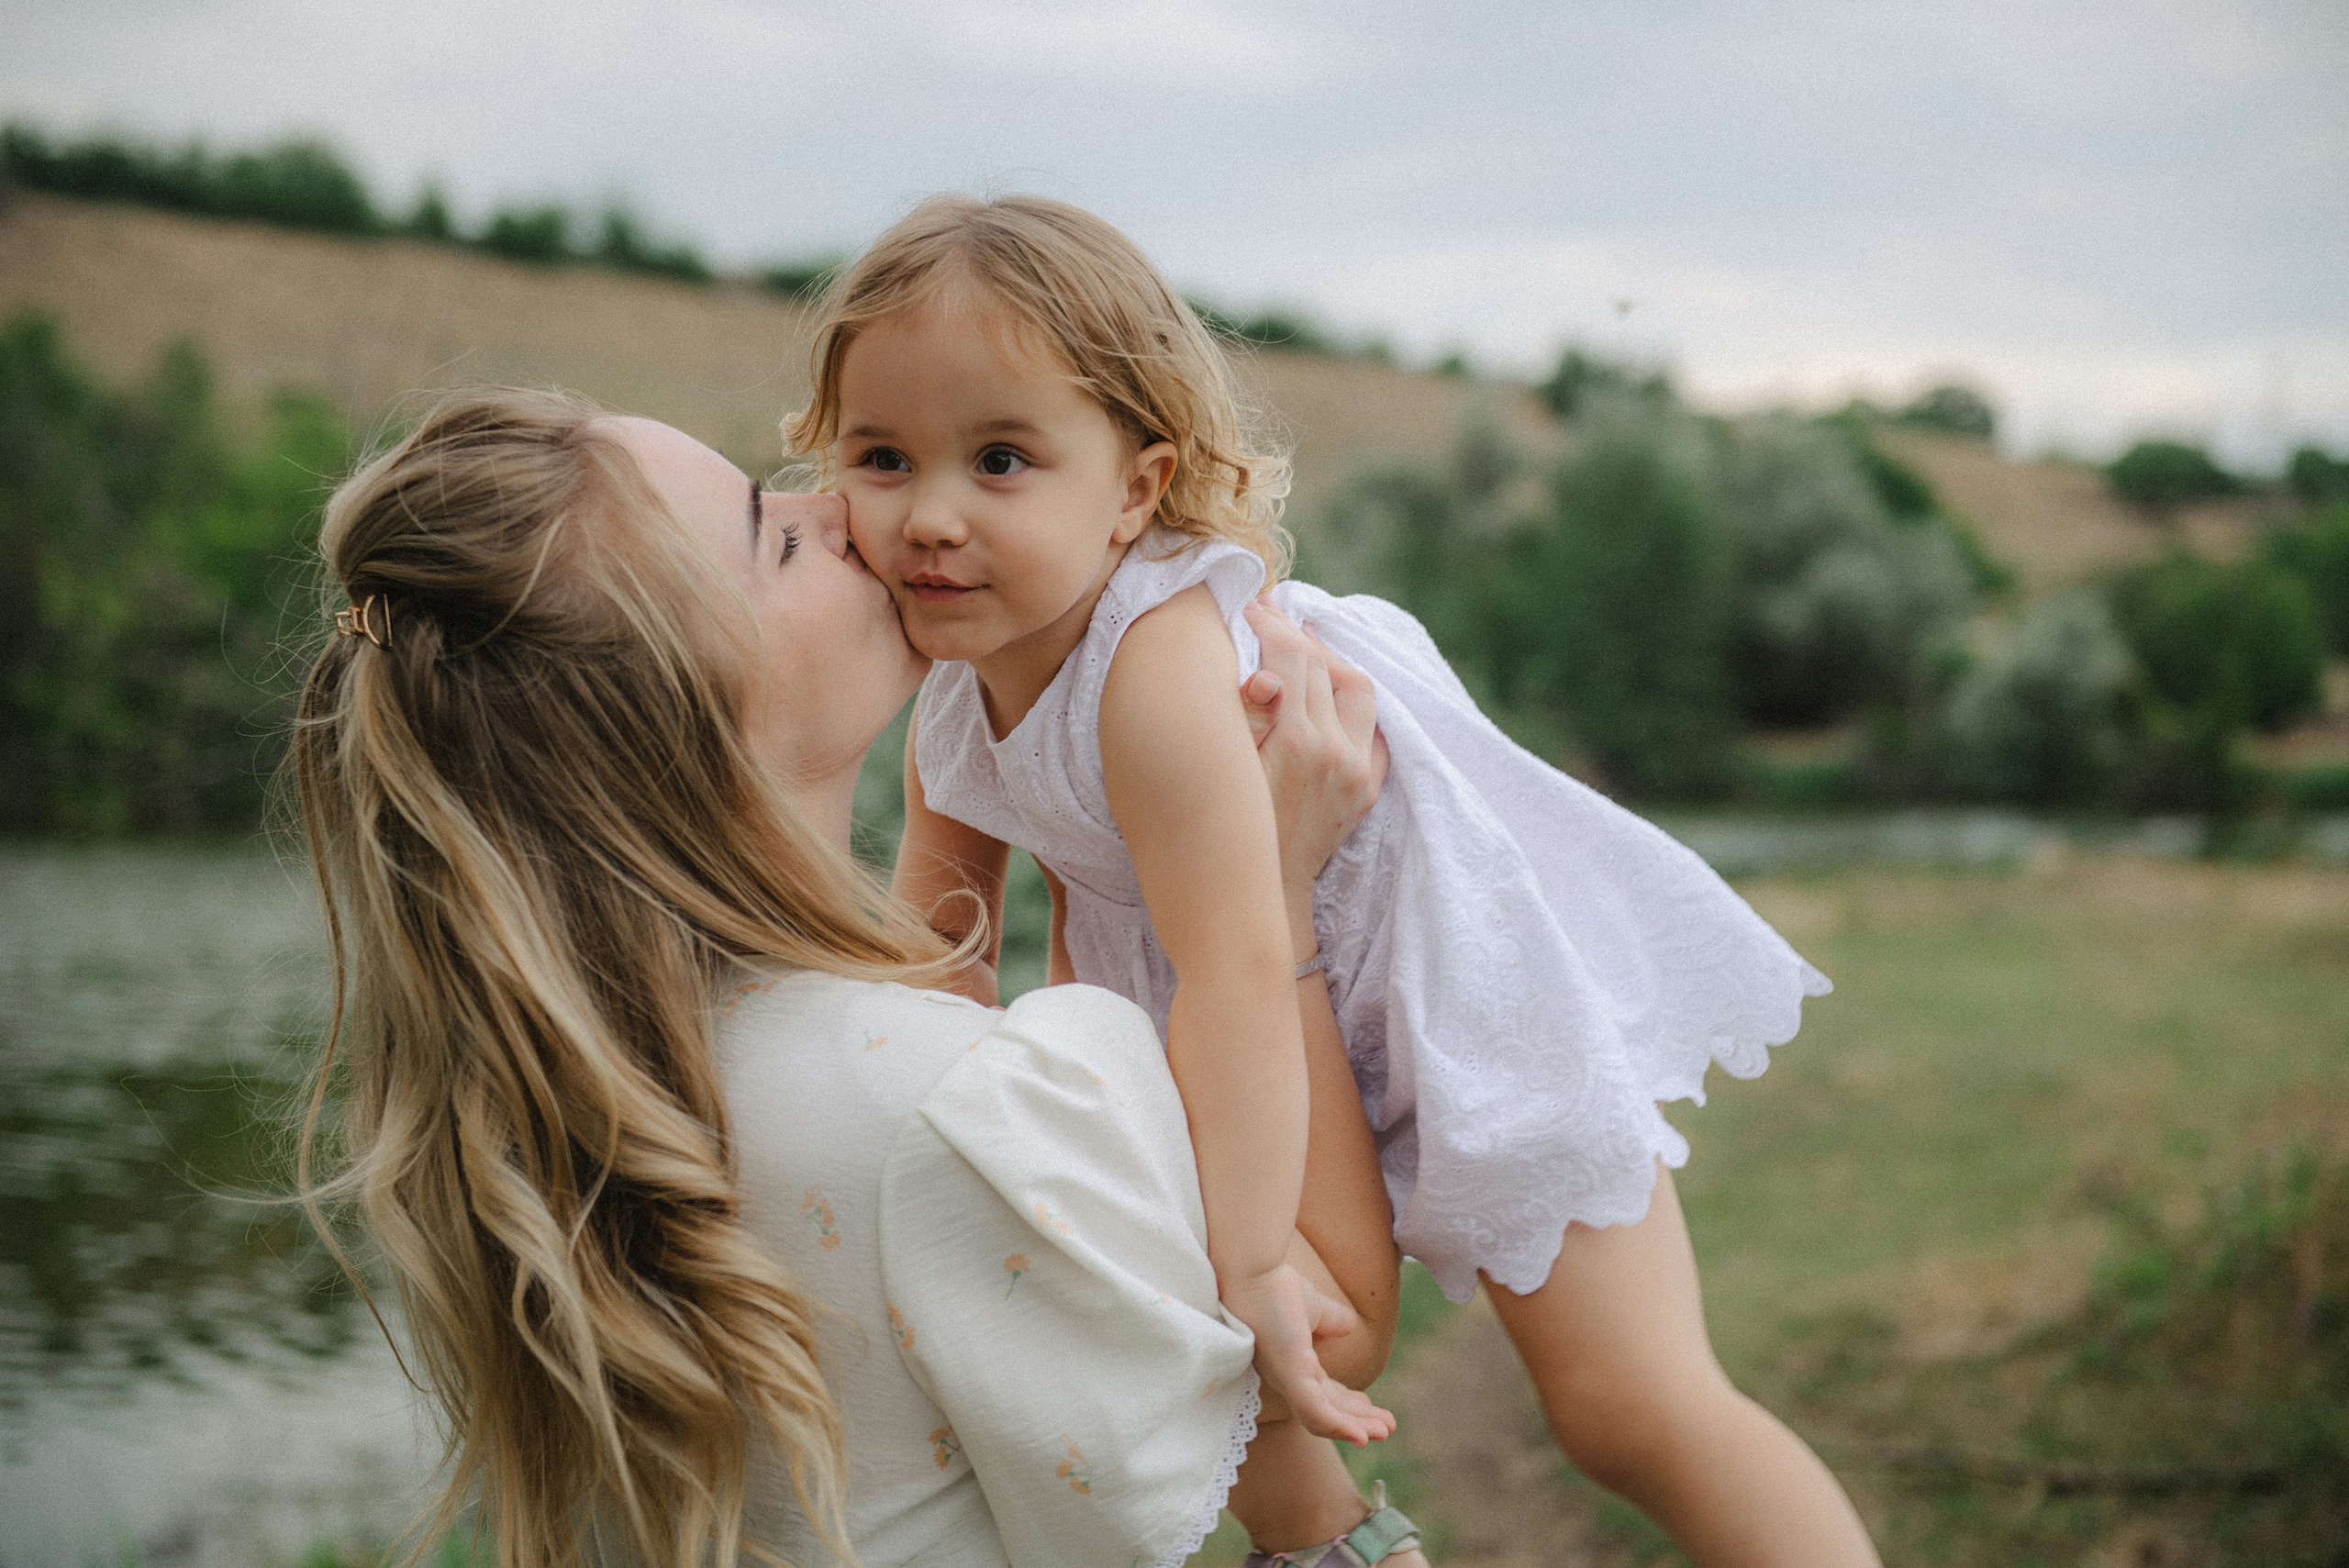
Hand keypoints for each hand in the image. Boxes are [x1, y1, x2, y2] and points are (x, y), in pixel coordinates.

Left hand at [1221, 1264, 1395, 1446]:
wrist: (1253, 1267)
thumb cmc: (1272, 1285)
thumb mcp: (1313, 1307)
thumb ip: (1331, 1319)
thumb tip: (1349, 1324)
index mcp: (1292, 1363)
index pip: (1322, 1393)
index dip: (1347, 1404)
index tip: (1370, 1406)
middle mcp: (1285, 1376)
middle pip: (1324, 1411)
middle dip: (1357, 1421)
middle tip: (1387, 1429)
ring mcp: (1285, 1377)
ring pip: (1320, 1418)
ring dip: (1353, 1428)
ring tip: (1383, 1433)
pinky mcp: (1289, 1372)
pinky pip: (1313, 1410)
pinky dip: (1338, 1427)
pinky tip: (1361, 1437)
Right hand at [1241, 597, 1388, 929]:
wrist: (1264, 894)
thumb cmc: (1230, 829)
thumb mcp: (1228, 768)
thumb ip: (1245, 715)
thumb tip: (1265, 676)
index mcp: (1297, 742)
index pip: (1292, 657)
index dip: (1271, 625)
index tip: (1251, 609)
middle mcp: (1336, 753)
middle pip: (1326, 666)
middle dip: (1297, 637)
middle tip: (1271, 623)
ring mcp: (1357, 772)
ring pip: (1359, 690)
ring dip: (1330, 664)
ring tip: (1302, 653)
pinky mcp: (1366, 789)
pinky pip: (1372, 730)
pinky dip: (1352, 706)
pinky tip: (1328, 697)